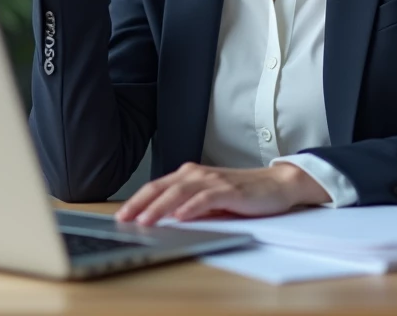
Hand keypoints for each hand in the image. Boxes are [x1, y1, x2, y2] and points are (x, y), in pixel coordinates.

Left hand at [113, 162, 330, 225]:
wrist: (276, 185)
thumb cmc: (241, 194)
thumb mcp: (208, 199)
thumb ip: (186, 205)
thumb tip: (160, 220)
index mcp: (189, 176)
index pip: (156, 187)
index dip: (136, 200)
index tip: (120, 216)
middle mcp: (197, 174)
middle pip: (162, 188)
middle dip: (140, 204)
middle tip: (123, 219)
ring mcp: (213, 181)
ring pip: (179, 192)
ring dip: (160, 207)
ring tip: (145, 221)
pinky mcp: (229, 190)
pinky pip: (205, 198)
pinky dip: (191, 207)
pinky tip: (180, 217)